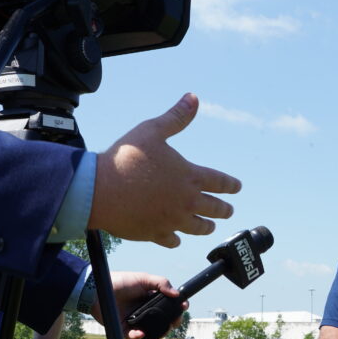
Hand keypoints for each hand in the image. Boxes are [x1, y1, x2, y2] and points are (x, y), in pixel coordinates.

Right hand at [89, 93, 241, 247]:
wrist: (100, 190)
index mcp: (190, 176)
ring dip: (206, 226)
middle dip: (224, 209)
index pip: (220, 182)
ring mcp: (171, 220)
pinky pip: (172, 240)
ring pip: (196, 227)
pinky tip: (177, 238)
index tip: (238, 187)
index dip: (231, 185)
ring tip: (210, 226)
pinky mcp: (154, 234)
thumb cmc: (126, 157)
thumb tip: (193, 98)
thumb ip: (176, 117)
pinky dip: (176, 239)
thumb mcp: (152, 130)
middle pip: (214, 208)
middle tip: (229, 210)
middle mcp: (186, 201)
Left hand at [90, 271, 186, 338]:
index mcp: (150, 298)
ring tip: (163, 330)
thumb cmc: (121, 281)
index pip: (168, 305)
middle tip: (175, 322)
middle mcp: (144, 310)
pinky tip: (141, 333)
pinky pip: (133, 336)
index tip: (183, 307)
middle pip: (163, 320)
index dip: (177, 308)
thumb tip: (177, 295)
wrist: (98, 289)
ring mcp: (135, 320)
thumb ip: (161, 283)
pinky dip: (138, 336)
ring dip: (159, 332)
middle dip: (172, 322)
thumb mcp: (143, 278)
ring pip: (151, 330)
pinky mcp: (123, 328)